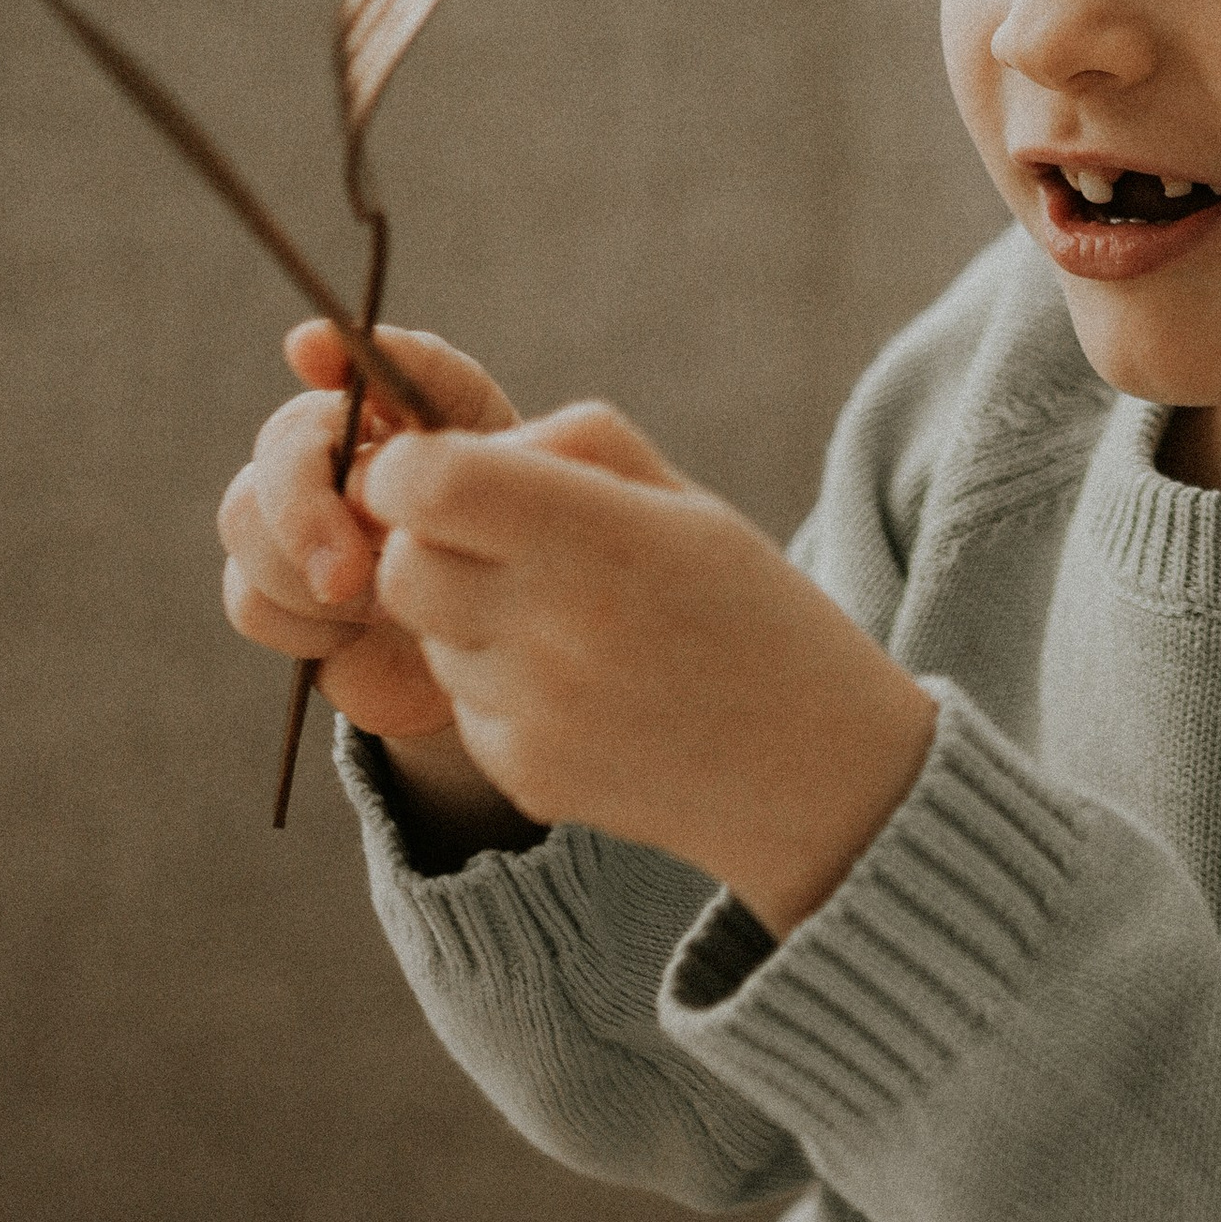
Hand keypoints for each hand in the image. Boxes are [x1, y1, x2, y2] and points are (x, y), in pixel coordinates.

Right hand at [220, 322, 536, 857]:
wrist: (509, 672)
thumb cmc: (527, 570)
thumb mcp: (542, 505)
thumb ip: (501, 452)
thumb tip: (434, 413)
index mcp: (416, 415)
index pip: (368, 360)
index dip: (337, 348)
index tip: (315, 351)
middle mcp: (347, 452)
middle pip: (284, 441)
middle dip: (301, 503)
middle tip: (348, 575)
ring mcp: (305, 521)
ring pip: (247, 516)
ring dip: (304, 570)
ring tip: (378, 609)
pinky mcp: (283, 596)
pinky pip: (252, 598)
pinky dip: (301, 624)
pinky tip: (354, 637)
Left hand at [357, 406, 938, 932]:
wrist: (818, 770)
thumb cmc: (751, 609)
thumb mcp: (688, 502)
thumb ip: (574, 447)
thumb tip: (455, 450)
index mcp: (606, 538)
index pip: (430, 485)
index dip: (411, 467)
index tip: (440, 470)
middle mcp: (559, 628)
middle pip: (402, 565)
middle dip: (425, 542)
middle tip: (491, 541)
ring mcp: (537, 712)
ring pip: (429, 636)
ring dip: (466, 616)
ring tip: (568, 623)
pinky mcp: (525, 774)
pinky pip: (464, 703)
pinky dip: (499, 683)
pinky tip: (583, 688)